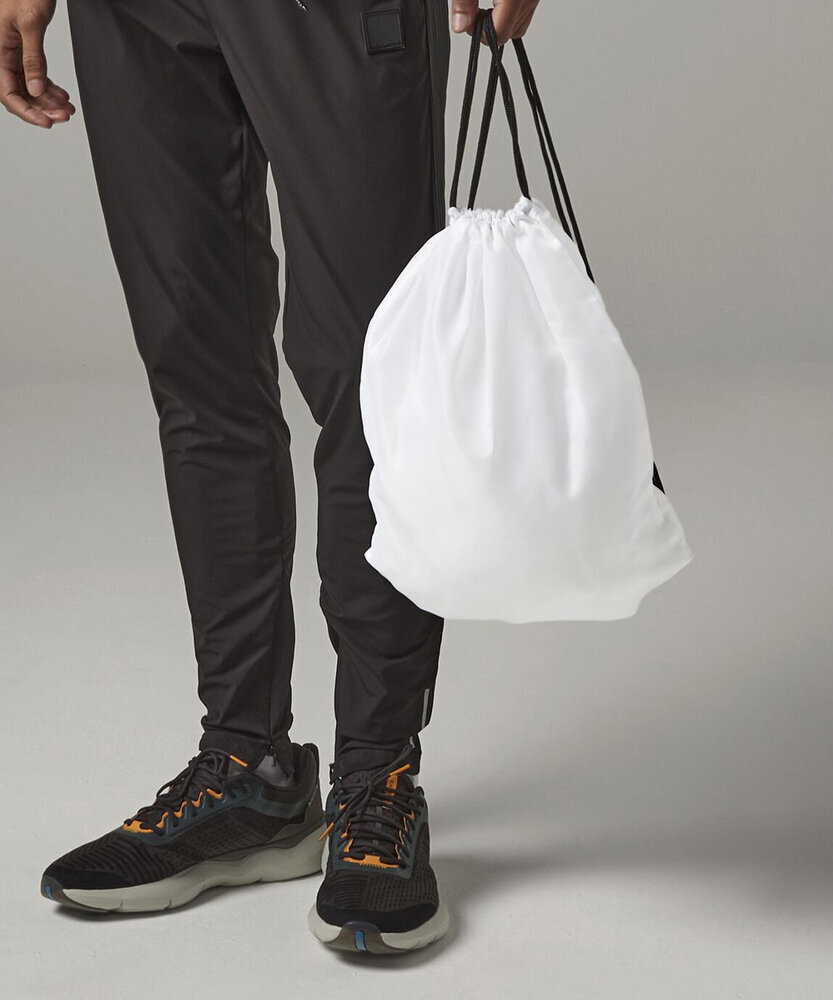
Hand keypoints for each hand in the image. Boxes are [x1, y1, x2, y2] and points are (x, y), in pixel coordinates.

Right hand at [1, 0, 74, 126]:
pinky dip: (48, 87)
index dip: (27, 112)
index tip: (47, 122)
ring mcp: (12, 52)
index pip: (7, 93)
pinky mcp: (23, 48)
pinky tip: (62, 96)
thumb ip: (33, 58)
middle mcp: (2, 54)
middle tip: (64, 116)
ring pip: (28, 87)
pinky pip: (33, 75)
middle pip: (19, 94)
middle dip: (42, 109)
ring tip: (68, 108)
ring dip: (48, 101)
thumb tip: (35, 89)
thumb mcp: (31, 24)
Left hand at [451, 0, 540, 45]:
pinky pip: (526, 10)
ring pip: (520, 24)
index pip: (500, 34)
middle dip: (491, 28)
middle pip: (512, 33)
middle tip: (475, 11)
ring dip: (502, 20)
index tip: (469, 21)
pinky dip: (511, 11)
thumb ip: (463, 2)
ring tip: (486, 3)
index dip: (481, 33)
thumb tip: (460, 26)